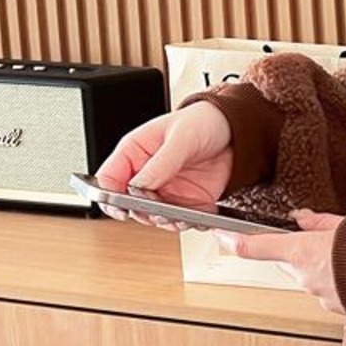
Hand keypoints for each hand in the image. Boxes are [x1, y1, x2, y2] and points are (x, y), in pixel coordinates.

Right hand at [93, 102, 234, 228]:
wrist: (236, 132)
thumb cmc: (203, 122)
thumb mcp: (181, 137)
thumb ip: (161, 163)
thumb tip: (140, 186)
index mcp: (135, 153)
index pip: (109, 179)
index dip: (108, 195)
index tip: (120, 207)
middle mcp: (147, 175)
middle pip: (130, 204)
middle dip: (142, 212)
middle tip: (158, 212)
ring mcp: (167, 190)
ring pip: (155, 216)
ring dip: (166, 221)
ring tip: (180, 218)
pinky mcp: (187, 202)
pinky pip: (181, 219)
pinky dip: (188, 223)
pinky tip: (197, 218)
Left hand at [214, 209, 345, 314]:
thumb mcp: (344, 223)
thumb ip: (318, 221)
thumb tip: (303, 217)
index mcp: (301, 251)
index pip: (256, 246)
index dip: (234, 242)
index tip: (220, 237)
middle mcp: (304, 276)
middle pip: (290, 262)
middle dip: (302, 252)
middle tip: (326, 242)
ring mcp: (319, 294)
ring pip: (310, 278)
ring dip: (324, 268)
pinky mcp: (336, 307)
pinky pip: (329, 291)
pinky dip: (338, 283)